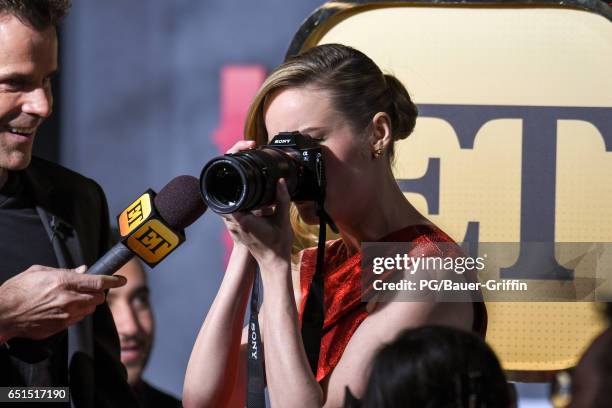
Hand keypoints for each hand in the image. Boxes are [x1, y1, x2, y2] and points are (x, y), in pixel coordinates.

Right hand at [0, 265, 126, 341]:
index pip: (98, 281)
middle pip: (98, 298)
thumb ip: (65, 271)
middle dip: (98, 293)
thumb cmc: (17, 291)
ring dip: (88, 304)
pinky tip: (64, 309)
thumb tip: (83, 270)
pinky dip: (77, 313)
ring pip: (90, 310)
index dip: (113, 280)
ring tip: (73, 299)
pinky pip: (78, 320)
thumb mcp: (39, 272)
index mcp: (64, 282)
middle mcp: (68, 299)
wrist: (3, 314)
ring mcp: (65, 315)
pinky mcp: (61, 327)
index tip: (122, 280)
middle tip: (91, 290)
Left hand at [223, 178, 292, 266]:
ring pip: (228, 210)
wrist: (274, 262)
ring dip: (235, 203)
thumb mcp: (283, 219)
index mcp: (244, 220)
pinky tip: (248, 208)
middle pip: (227, 203)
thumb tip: (281, 182)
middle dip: (234, 194)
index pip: (229, 199)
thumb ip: (282, 199)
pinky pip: (231, 217)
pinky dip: (236, 211)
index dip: (232, 188)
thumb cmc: (278, 243)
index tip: (239, 181)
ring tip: (247, 195)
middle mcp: (235, 225)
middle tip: (246, 187)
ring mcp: (234, 230)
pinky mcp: (236, 233)